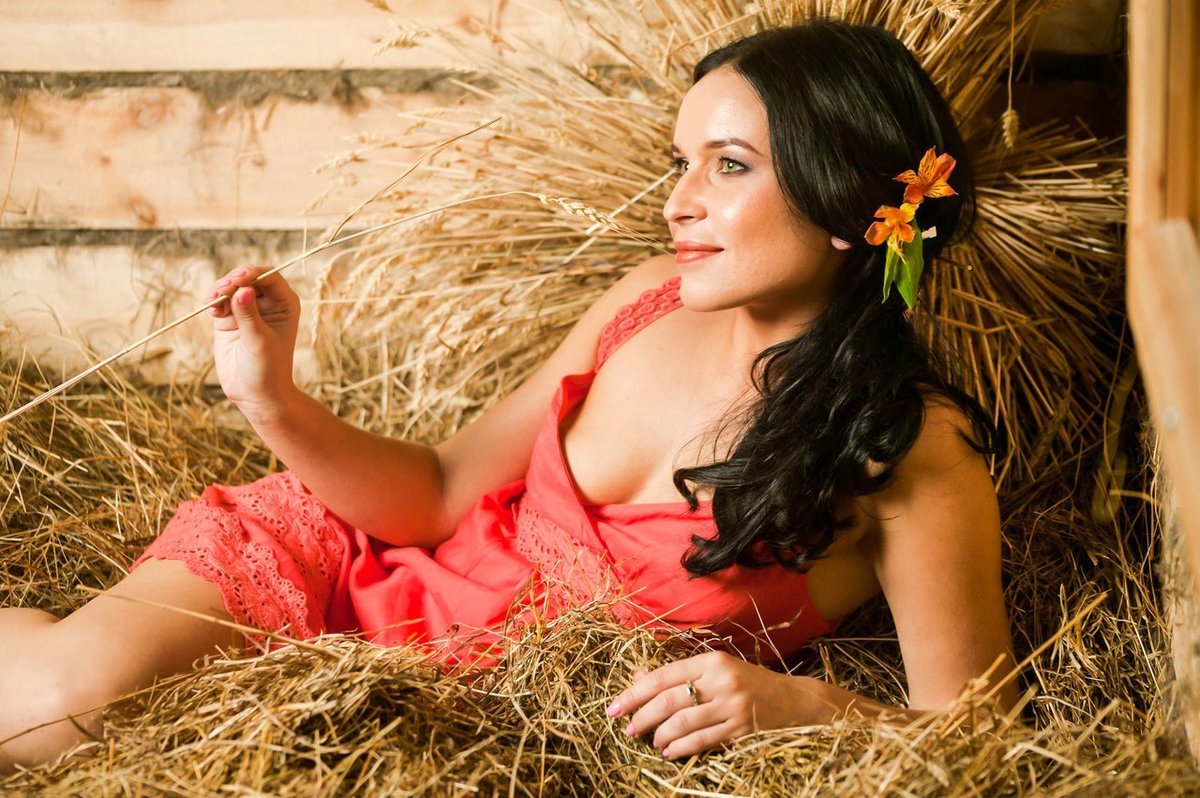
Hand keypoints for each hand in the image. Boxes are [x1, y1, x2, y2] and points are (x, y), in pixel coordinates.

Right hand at [208, 265, 300, 417]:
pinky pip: (220, 301)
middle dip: (233, 280)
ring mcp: (247, 309)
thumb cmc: (267, 369)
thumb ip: (249, 315)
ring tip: (212, 300)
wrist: (255, 394)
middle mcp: (268, 303)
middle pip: (248, 277)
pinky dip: (214, 301)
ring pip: (232, 287)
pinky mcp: (230, 319)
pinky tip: (212, 309)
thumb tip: (243, 289)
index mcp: (285, 304)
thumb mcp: (259, 341)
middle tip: (221, 290)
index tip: (238, 280)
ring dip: (220, 289)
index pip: (269, 276)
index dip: (253, 273)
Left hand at [605, 651, 827, 759]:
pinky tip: (669, 751)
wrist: (794, 701)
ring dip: (660, 734)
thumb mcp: (714, 670)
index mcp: (711, 660)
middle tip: (626, 727)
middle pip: (669, 700)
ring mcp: (732, 705)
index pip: (663, 676)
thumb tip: (637, 679)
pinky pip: (702, 741)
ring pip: (683, 722)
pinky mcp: (741, 728)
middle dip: (641, 716)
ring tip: (648, 740)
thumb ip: (678, 674)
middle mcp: (721, 680)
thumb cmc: (748, 682)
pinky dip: (681, 748)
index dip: (635, 693)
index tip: (614, 706)